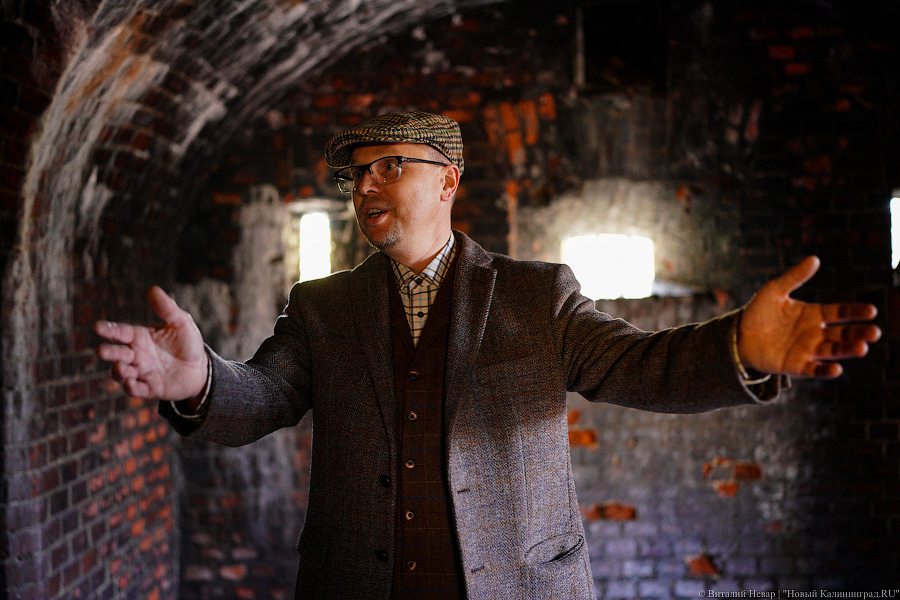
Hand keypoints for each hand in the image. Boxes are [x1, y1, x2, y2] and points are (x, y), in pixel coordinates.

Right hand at [94, 286, 208, 401]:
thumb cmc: (187, 343)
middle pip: (117, 353)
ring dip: (118, 371)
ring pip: (121, 373)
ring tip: (121, 366)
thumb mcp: (180, 323)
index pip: (120, 332)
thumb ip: (167, 308)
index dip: (109, 330)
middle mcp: (137, 355)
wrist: (200, 368)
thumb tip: (152, 289)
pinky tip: (131, 382)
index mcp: (140, 337)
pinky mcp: (150, 388)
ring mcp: (141, 373)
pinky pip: (136, 390)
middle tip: (102, 351)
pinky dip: (131, 387)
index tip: (97, 327)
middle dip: (109, 353)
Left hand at [737, 256, 880, 378]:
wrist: (738, 335)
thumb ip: (795, 276)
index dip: (855, 312)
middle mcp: (815, 333)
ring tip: (862, 348)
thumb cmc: (758, 311)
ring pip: (834, 351)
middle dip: (859, 333)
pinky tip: (836, 369)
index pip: (840, 312)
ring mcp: (807, 350)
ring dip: (848, 350)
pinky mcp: (796, 366)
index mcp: (814, 314)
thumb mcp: (775, 290)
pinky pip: (815, 370)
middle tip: (874, 332)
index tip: (870, 311)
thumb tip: (815, 259)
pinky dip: (826, 370)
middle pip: (843, 334)